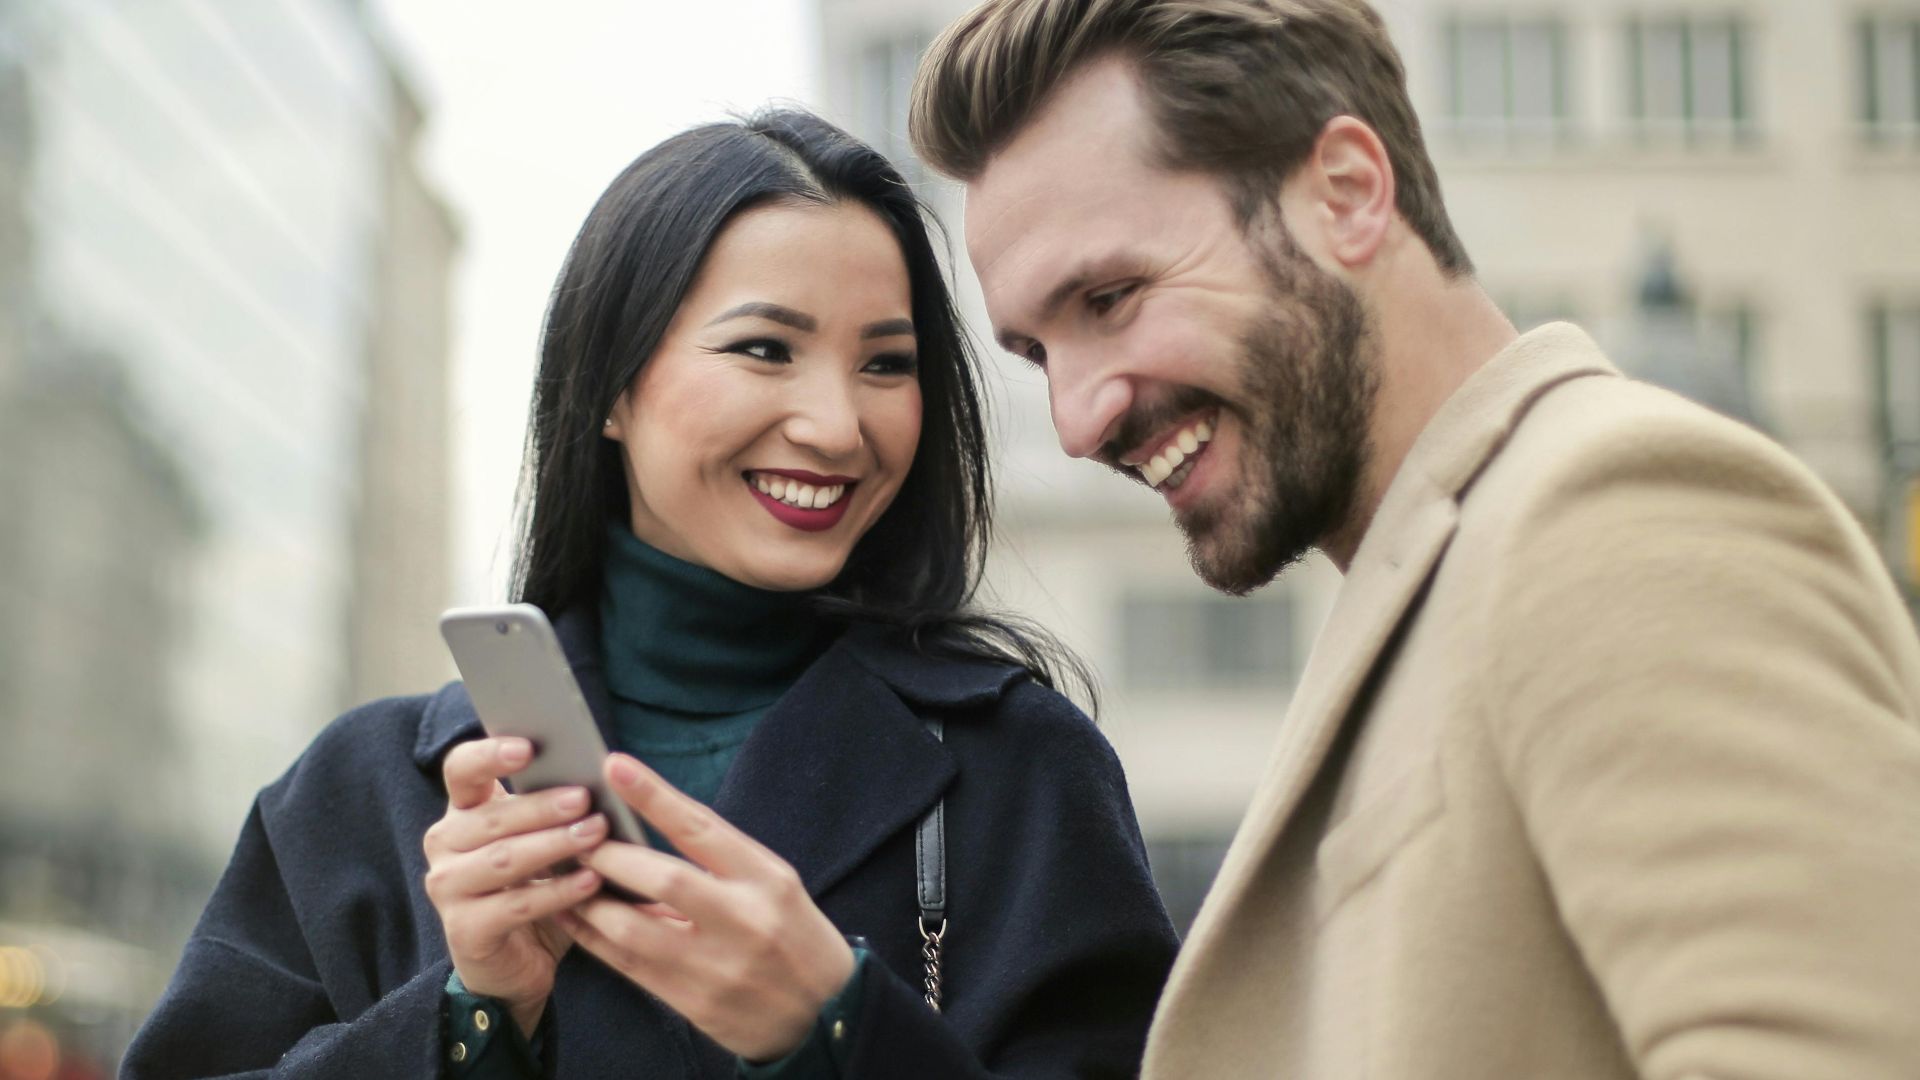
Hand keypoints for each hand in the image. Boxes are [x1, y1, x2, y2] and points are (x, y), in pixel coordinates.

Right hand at [422, 736, 606, 1035]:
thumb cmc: (535, 888)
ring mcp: (448, 888)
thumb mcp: (543, 843)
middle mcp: (445, 844)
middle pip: (491, 816)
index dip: (489, 754)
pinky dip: (556, 892)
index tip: (528, 747)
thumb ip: (556, 812)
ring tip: (596, 834)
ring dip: (553, 845)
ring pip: (503, 859)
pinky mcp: (463, 930)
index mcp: (463, 812)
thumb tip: (602, 776)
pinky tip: (590, 881)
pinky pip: (515, 905)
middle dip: (542, 806)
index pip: (462, 769)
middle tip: (586, 798)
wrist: (515, 965)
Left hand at [555, 753, 855, 1062]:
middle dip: (610, 856)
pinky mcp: (695, 1003)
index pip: (703, 828)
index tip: (615, 766)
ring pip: (634, 930)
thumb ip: (717, 862)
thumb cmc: (792, 933)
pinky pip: (629, 966)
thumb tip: (644, 828)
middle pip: (663, 879)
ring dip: (590, 901)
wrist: (824, 1011)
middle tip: (575, 837)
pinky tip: (573, 917)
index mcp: (766, 878)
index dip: (655, 796)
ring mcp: (718, 966)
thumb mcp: (773, 884)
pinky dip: (593, 938)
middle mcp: (744, 919)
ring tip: (564, 877)